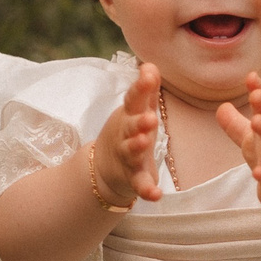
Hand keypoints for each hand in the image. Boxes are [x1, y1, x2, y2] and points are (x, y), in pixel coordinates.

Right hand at [91, 62, 163, 205]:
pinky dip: (146, 190)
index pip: (134, 99)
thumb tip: (151, 64)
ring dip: (137, 148)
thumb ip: (146, 89)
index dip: (141, 87)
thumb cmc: (128, 131)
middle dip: (139, 122)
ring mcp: (127, 157)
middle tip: (149, 117)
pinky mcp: (132, 179)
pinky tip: (156, 195)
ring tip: (144, 142)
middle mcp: (126, 135)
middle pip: (130, 127)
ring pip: (131, 152)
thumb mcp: (137, 109)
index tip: (149, 74)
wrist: (104, 167)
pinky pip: (139, 185)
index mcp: (129, 115)